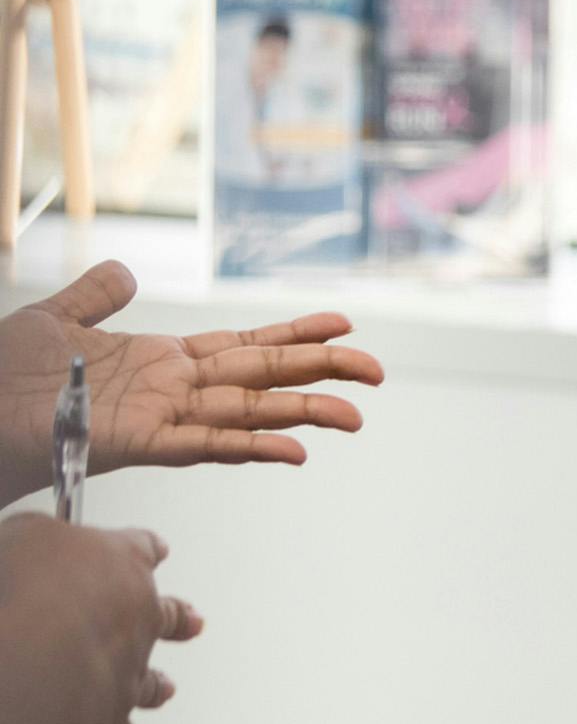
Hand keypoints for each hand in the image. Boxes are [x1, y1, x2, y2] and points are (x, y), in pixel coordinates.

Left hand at [0, 262, 384, 507]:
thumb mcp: (51, 319)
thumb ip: (95, 295)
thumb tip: (128, 272)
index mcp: (160, 360)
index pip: (244, 346)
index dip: (294, 334)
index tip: (344, 324)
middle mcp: (172, 390)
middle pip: (263, 377)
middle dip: (321, 372)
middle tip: (378, 372)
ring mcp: (159, 417)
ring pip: (248, 414)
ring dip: (302, 415)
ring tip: (355, 417)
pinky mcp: (137, 442)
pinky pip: (205, 446)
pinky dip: (251, 448)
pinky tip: (295, 452)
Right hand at [0, 515, 201, 723]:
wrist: (27, 658)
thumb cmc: (26, 590)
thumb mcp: (25, 537)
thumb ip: (39, 537)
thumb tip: (38, 539)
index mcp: (121, 564)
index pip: (141, 550)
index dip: (146, 550)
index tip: (157, 550)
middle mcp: (136, 616)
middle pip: (165, 614)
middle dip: (178, 618)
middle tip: (192, 622)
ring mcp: (126, 670)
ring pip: (150, 680)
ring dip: (156, 685)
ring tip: (165, 690)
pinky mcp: (106, 721)